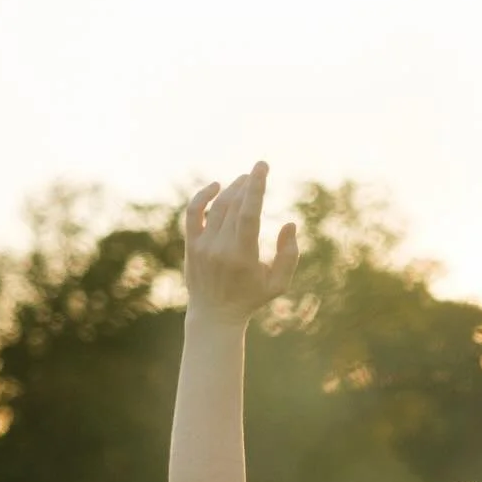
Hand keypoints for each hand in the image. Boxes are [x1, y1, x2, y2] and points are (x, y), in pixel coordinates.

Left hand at [184, 161, 299, 326]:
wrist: (214, 315)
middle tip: (257, 171)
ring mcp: (203, 246)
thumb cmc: (251, 298)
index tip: (261, 166)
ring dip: (232, 189)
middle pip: (234, 205)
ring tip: (244, 179)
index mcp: (243, 256)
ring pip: (217, 206)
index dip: (256, 187)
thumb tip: (290, 223)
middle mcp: (220, 248)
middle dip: (247, 184)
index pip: (248, 213)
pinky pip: (193, 212)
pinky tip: (217, 186)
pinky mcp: (191, 245)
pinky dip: (203, 195)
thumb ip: (289, 254)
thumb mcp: (278, 283)